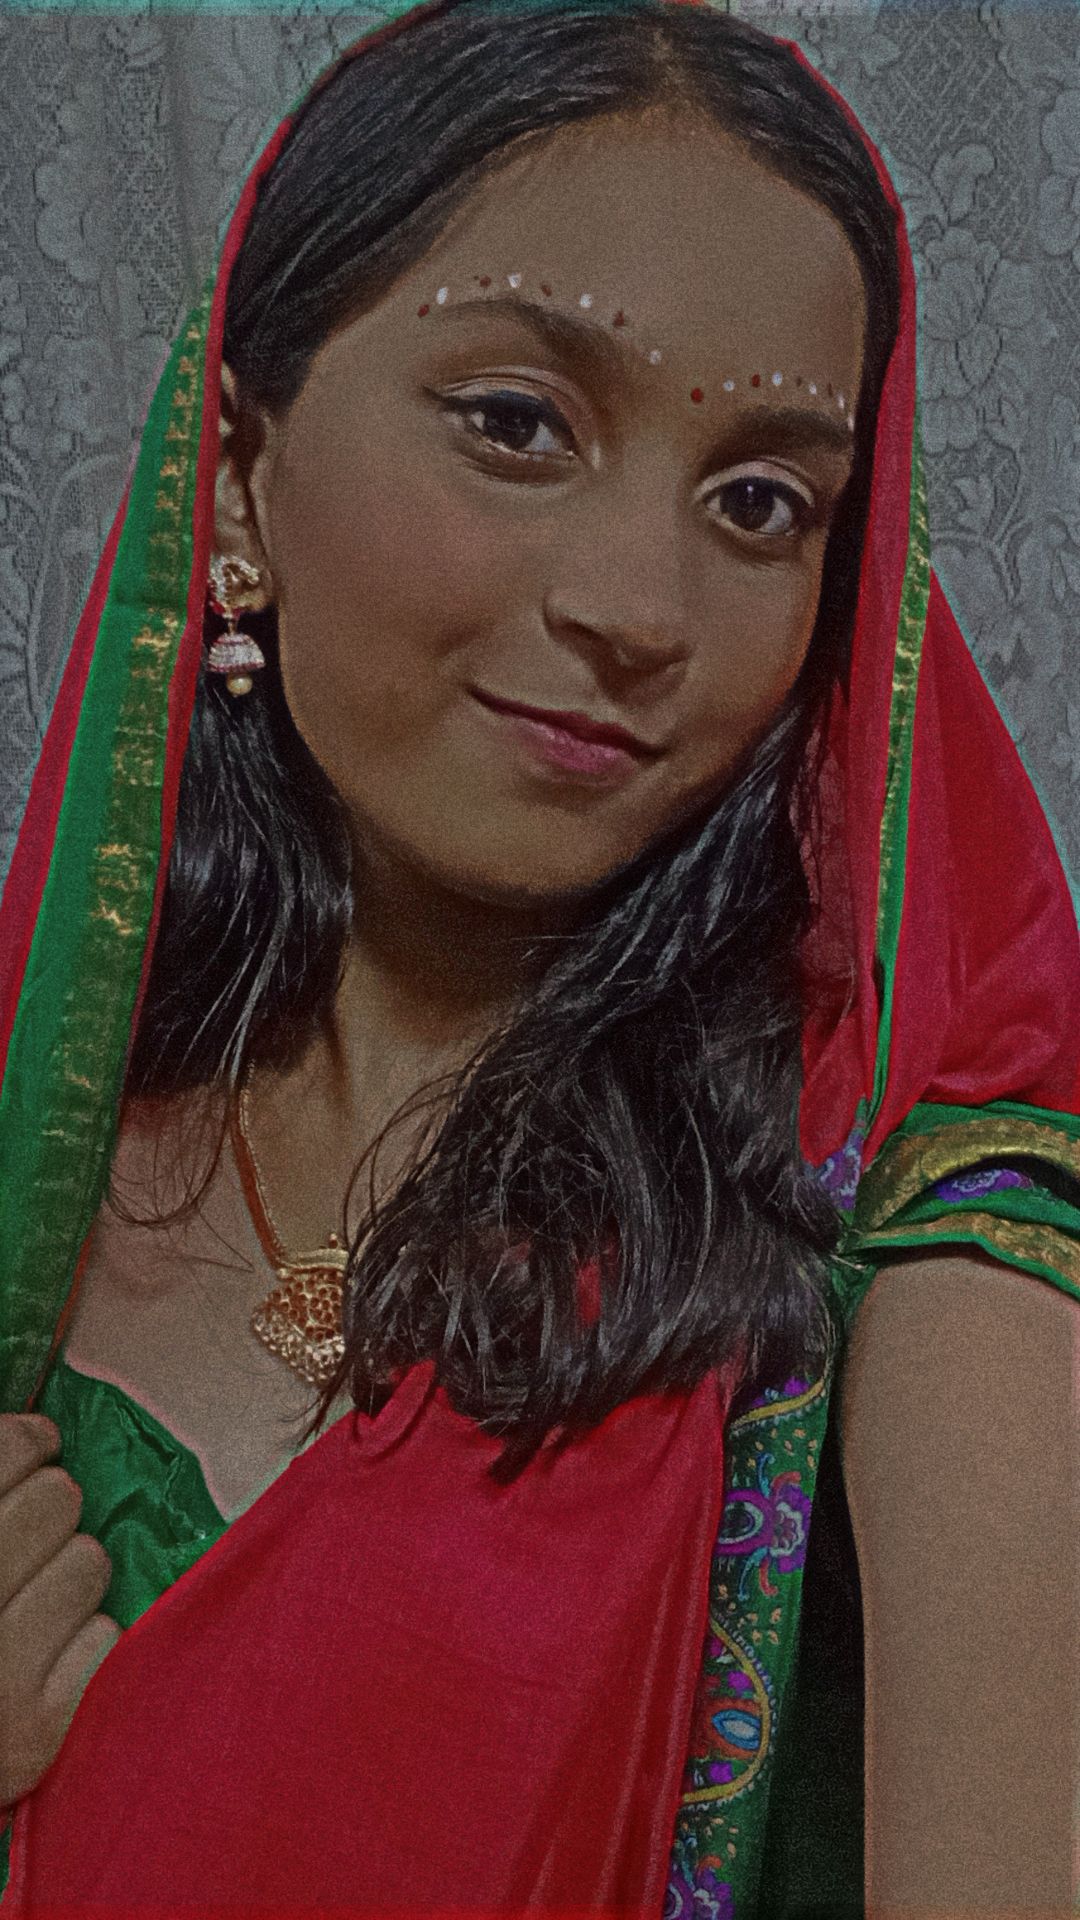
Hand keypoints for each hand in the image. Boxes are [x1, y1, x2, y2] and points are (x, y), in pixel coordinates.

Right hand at [0, 1413, 117, 1809]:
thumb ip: (0, 1497)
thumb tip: (33, 1427)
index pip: (6, 1451)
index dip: (28, 1441)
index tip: (38, 1444)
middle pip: (56, 1499)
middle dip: (52, 1511)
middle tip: (36, 1535)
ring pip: (90, 1561)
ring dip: (74, 1577)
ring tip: (38, 1606)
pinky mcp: (41, 1732)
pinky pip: (107, 1634)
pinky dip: (87, 1643)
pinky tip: (51, 1662)